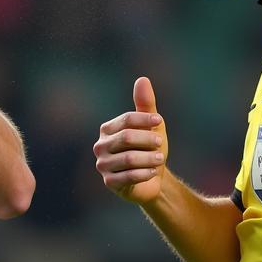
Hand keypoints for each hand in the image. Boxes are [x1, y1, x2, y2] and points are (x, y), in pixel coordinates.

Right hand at [93, 76, 167, 203]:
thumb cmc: (149, 148)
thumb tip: (142, 79)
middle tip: (160, 143)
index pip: (126, 119)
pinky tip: (153, 172)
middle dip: (147, 139)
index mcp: (107, 129)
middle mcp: (101, 146)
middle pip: (127, 137)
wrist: (152, 178)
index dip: (144, 119)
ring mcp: (103, 165)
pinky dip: (144, 173)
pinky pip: (128, 176)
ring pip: (129, 158)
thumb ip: (146, 104)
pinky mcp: (110, 182)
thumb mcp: (151, 125)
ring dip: (149, 158)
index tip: (160, 121)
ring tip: (160, 159)